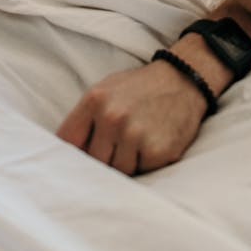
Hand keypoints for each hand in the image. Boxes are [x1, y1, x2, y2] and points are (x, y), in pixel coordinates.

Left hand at [57, 58, 210, 175]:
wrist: (183, 79)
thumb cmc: (140, 88)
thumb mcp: (107, 90)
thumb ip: (85, 119)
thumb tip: (67, 154)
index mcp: (95, 100)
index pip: (67, 142)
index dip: (70, 155)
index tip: (74, 163)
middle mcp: (112, 117)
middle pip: (93, 161)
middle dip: (104, 158)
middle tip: (119, 143)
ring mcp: (135, 135)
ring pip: (117, 170)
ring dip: (127, 161)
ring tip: (139, 139)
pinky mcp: (156, 151)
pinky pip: (142, 171)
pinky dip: (146, 162)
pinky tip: (154, 141)